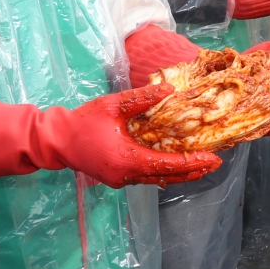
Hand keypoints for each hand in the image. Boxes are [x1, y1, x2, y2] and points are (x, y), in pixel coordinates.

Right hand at [35, 84, 221, 187]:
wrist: (55, 140)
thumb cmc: (83, 121)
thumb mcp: (114, 105)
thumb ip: (142, 99)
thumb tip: (169, 89)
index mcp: (127, 159)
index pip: (167, 164)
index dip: (192, 162)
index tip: (212, 159)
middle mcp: (126, 175)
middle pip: (165, 177)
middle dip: (191, 171)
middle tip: (214, 164)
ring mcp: (120, 179)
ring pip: (155, 179)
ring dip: (178, 173)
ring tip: (200, 166)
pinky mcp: (115, 177)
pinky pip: (144, 177)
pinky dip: (161, 172)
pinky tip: (173, 166)